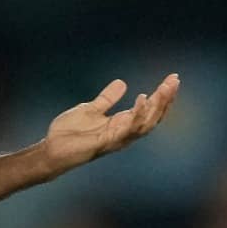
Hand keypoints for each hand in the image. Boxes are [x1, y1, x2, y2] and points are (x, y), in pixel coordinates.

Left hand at [39, 74, 180, 176]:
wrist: (51, 149)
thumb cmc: (70, 133)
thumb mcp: (90, 109)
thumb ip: (107, 99)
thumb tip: (123, 82)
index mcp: (122, 124)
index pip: (149, 110)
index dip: (162, 97)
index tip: (172, 79)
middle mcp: (124, 133)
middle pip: (152, 117)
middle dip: (165, 99)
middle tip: (175, 80)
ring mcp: (117, 139)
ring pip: (145, 123)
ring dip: (156, 106)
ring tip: (165, 88)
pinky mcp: (106, 142)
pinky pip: (127, 129)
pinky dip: (136, 114)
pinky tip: (142, 98)